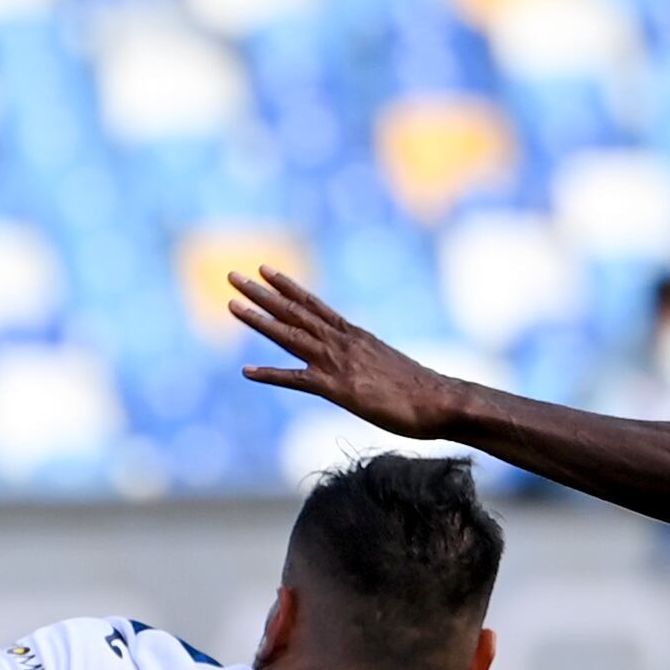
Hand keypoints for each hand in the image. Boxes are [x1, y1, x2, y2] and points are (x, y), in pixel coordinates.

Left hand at [231, 269, 468, 437]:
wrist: (438, 401)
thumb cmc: (420, 390)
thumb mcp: (387, 366)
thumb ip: (367, 360)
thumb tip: (363, 364)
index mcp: (354, 335)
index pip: (314, 304)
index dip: (287, 286)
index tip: (265, 269)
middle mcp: (342, 342)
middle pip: (294, 312)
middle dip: (262, 293)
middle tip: (233, 275)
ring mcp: (338, 363)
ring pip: (290, 335)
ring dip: (259, 319)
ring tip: (231, 304)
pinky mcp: (337, 389)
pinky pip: (296, 379)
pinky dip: (270, 375)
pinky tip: (246, 371)